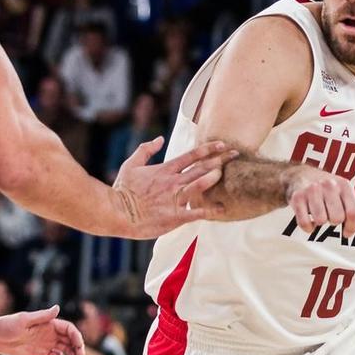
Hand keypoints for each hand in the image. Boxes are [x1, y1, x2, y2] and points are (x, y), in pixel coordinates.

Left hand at [0, 304, 84, 354]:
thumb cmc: (7, 325)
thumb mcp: (24, 320)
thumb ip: (42, 316)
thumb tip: (57, 308)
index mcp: (48, 323)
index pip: (68, 328)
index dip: (76, 336)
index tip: (78, 345)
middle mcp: (49, 332)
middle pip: (69, 339)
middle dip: (77, 346)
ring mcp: (46, 343)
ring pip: (65, 348)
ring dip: (72, 354)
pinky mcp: (41, 353)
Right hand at [115, 137, 233, 235]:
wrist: (117, 212)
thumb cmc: (122, 190)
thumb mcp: (131, 164)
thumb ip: (146, 150)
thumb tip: (159, 139)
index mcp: (165, 170)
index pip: (192, 155)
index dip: (209, 149)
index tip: (224, 144)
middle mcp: (173, 182)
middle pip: (201, 168)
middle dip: (220, 161)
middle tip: (236, 155)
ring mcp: (175, 199)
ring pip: (201, 184)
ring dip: (215, 178)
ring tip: (227, 174)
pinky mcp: (175, 216)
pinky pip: (197, 212)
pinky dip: (211, 211)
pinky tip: (223, 209)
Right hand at [285, 164, 354, 235]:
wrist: (301, 175)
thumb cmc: (326, 188)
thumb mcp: (345, 194)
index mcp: (344, 185)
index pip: (353, 213)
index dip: (351, 227)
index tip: (347, 232)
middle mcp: (329, 185)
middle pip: (337, 218)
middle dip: (334, 222)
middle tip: (330, 216)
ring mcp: (312, 190)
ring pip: (321, 220)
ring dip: (320, 222)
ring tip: (319, 214)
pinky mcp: (297, 197)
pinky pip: (305, 223)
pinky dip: (308, 226)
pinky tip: (310, 219)